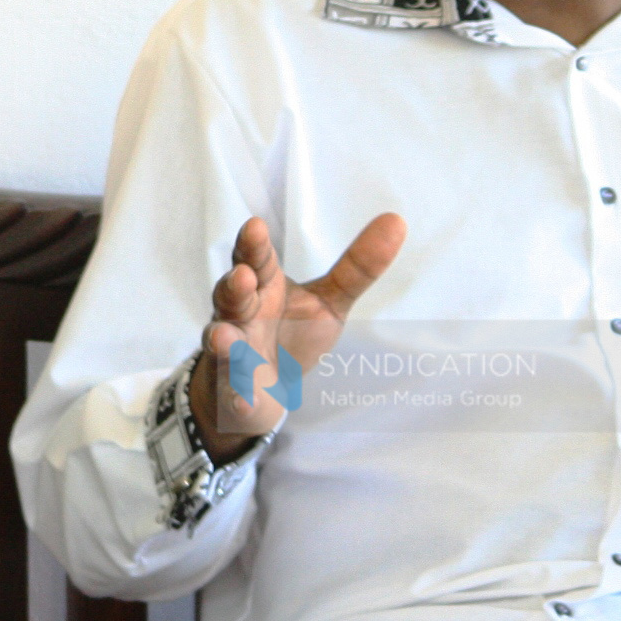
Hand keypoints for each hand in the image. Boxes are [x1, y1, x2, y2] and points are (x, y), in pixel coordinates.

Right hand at [188, 214, 406, 457]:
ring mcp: (233, 352)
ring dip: (224, 340)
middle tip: (243, 275)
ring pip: (223, 342)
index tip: (256, 226)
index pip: (257, 260)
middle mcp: (241, 315)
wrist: (263, 391)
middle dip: (234, 286)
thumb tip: (397, 220)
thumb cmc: (292, 335)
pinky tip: (242, 400)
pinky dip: (237, 395)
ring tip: (224, 337)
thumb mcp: (328, 301)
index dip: (255, 245)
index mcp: (264, 287)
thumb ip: (357, 266)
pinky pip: (233, 390)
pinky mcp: (234, 388)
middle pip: (232, 295)